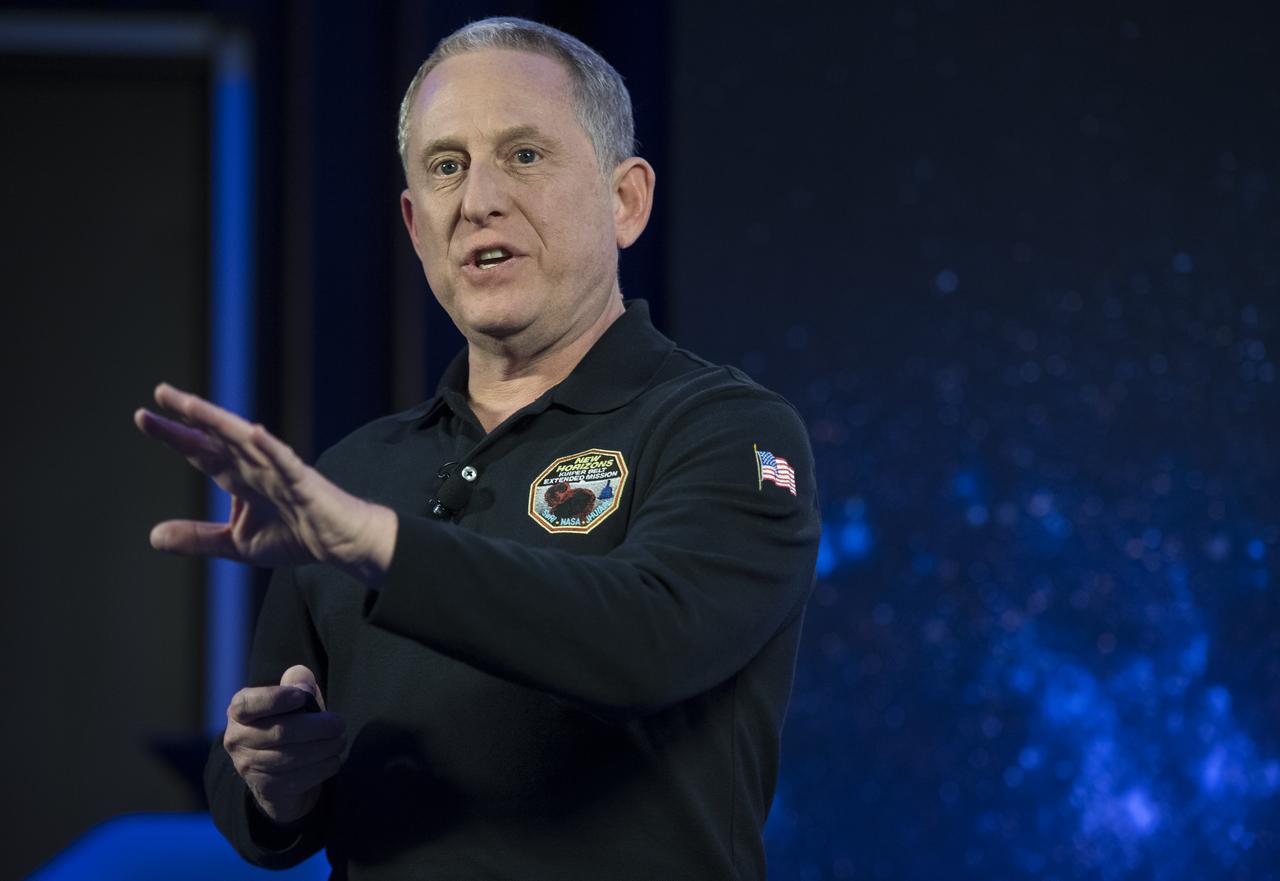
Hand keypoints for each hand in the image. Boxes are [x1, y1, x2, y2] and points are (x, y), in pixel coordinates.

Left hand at [134, 383, 395, 580]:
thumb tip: (153, 536)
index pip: (201, 451)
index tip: (143, 416)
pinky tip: (255, 433)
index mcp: (239, 478)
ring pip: (246, 441)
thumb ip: (197, 537)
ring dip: (220, 422)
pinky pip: (286, 463)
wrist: (340, 543)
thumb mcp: (236, 543)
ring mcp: (280, 471)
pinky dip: (270, 448)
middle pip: (218, 437)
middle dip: (190, 416)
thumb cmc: (295, 535)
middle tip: (161, 392)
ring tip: (192, 406)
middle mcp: (256, 466)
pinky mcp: (304, 483)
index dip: (174, 434)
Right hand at [224, 665, 345, 824]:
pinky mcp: (266, 788)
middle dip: (318, 727)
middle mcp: (236, 739)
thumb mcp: (292, 696)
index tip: (300, 697)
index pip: (248, 704)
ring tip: (339, 741)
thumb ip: (297, 682)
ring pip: (293, 757)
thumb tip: (302, 686)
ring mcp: (248, 767)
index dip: (275, 699)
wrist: (277, 770)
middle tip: (339, 724)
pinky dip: (323, 767)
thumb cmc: (289, 721)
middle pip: (281, 732)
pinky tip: (332, 759)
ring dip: (325, 748)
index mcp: (239, 711)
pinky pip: (300, 778)